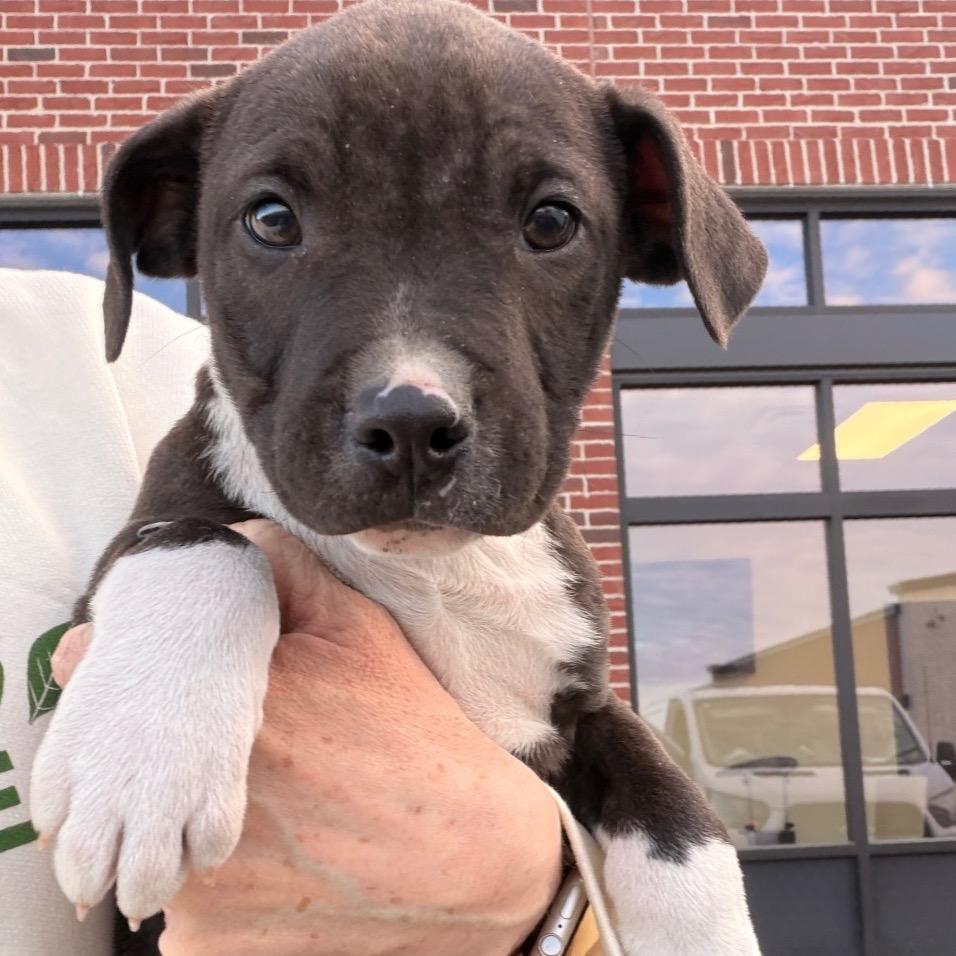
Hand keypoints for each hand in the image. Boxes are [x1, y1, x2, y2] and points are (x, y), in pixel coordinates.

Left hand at [52, 520, 561, 955]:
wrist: (468, 851)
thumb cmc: (413, 731)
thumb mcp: (359, 628)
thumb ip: (283, 568)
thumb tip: (228, 539)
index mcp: (222, 709)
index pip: (101, 673)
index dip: (119, 668)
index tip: (151, 674)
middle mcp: (192, 798)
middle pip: (115, 761)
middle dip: (155, 746)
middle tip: (245, 747)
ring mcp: (192, 883)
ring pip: (146, 832)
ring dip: (182, 817)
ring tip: (275, 807)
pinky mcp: (207, 943)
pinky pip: (178, 904)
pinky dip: (213, 884)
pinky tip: (279, 859)